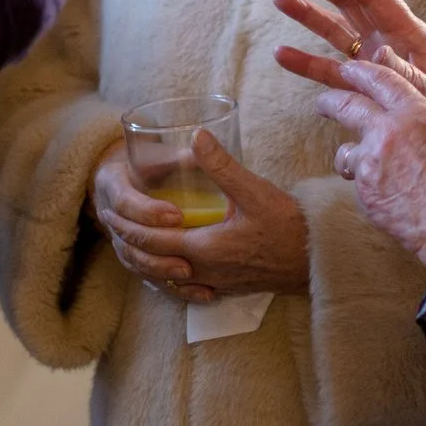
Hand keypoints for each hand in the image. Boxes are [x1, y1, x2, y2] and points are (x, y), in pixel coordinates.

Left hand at [90, 133, 309, 300]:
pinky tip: (166, 268)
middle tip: (109, 224)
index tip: (108, 212)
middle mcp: (204, 271)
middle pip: (151, 263)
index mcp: (204, 248)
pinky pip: (184, 289)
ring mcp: (214, 284)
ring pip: (165, 280)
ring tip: (128, 244)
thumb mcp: (254, 190)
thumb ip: (222, 165)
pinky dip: (166, 278)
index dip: (126, 226)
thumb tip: (197, 136)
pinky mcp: (226, 289)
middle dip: (126, 242)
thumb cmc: (288, 226)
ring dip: (142, 262)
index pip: (151, 241)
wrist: (317, 260)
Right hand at [272, 0, 425, 150]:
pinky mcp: (366, 90)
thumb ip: (409, 76)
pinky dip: (307, 63)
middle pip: (351, 4)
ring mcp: (377, 66)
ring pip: (336, 33)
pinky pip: (332, 73)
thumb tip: (379, 52)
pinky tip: (283, 55)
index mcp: (414, 37)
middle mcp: (392, 44)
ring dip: (308, 16)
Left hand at [312, 57, 425, 284]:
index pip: (381, 78)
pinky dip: (366, 186)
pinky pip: (357, 183)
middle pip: (346, 105)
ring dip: (350, 154)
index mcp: (420, 112)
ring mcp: (372, 165)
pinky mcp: (365, 196)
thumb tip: (414, 128)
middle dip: (330, 101)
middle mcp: (390, 132)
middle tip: (324, 104)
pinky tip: (387, 197)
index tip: (349, 70)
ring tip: (360, 164)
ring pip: (345, 151)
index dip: (361, 72)